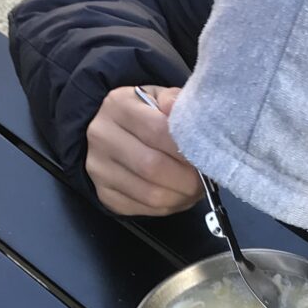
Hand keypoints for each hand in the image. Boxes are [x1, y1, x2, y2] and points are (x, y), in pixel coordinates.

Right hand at [85, 85, 201, 215]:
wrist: (109, 132)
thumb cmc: (142, 114)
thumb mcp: (159, 98)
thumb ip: (177, 103)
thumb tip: (191, 118)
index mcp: (118, 105)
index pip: (158, 131)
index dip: (187, 147)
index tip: (207, 155)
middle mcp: (102, 137)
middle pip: (152, 166)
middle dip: (187, 178)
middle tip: (205, 179)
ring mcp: (100, 169)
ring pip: (150, 194)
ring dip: (181, 197)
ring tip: (196, 190)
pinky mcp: (105, 195)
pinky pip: (144, 209)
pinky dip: (169, 207)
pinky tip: (179, 197)